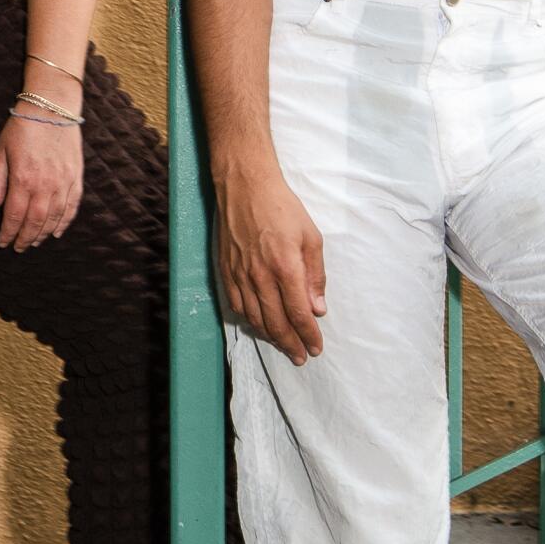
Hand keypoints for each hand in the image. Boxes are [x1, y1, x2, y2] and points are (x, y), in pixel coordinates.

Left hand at [0, 114, 82, 250]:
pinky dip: (64, 222)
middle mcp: (44, 184)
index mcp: (23, 178)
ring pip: (53, 218)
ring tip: (34, 242)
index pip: (14, 215)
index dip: (8, 233)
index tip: (3, 243)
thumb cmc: (22, 127)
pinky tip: (56, 231)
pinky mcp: (75, 177)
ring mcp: (63, 182)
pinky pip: (72, 206)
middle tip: (19, 247)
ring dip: (43, 234)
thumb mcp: (1, 151)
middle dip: (25, 238)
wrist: (51, 107)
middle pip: (34, 221)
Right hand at [214, 159, 326, 364]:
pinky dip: (249, 320)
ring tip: (283, 345)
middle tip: (300, 357)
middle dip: (290, 344)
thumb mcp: (311, 237)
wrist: (245, 186)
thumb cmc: (282, 208)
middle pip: (276, 323)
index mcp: (286, 268)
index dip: (308, 335)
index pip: (299, 314)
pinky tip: (258, 324)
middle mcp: (261, 276)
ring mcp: (240, 275)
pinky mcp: (226, 270)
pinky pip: (237, 305)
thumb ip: (315, 275)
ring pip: (255, 318)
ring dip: (270, 336)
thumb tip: (318, 308)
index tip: (315, 348)